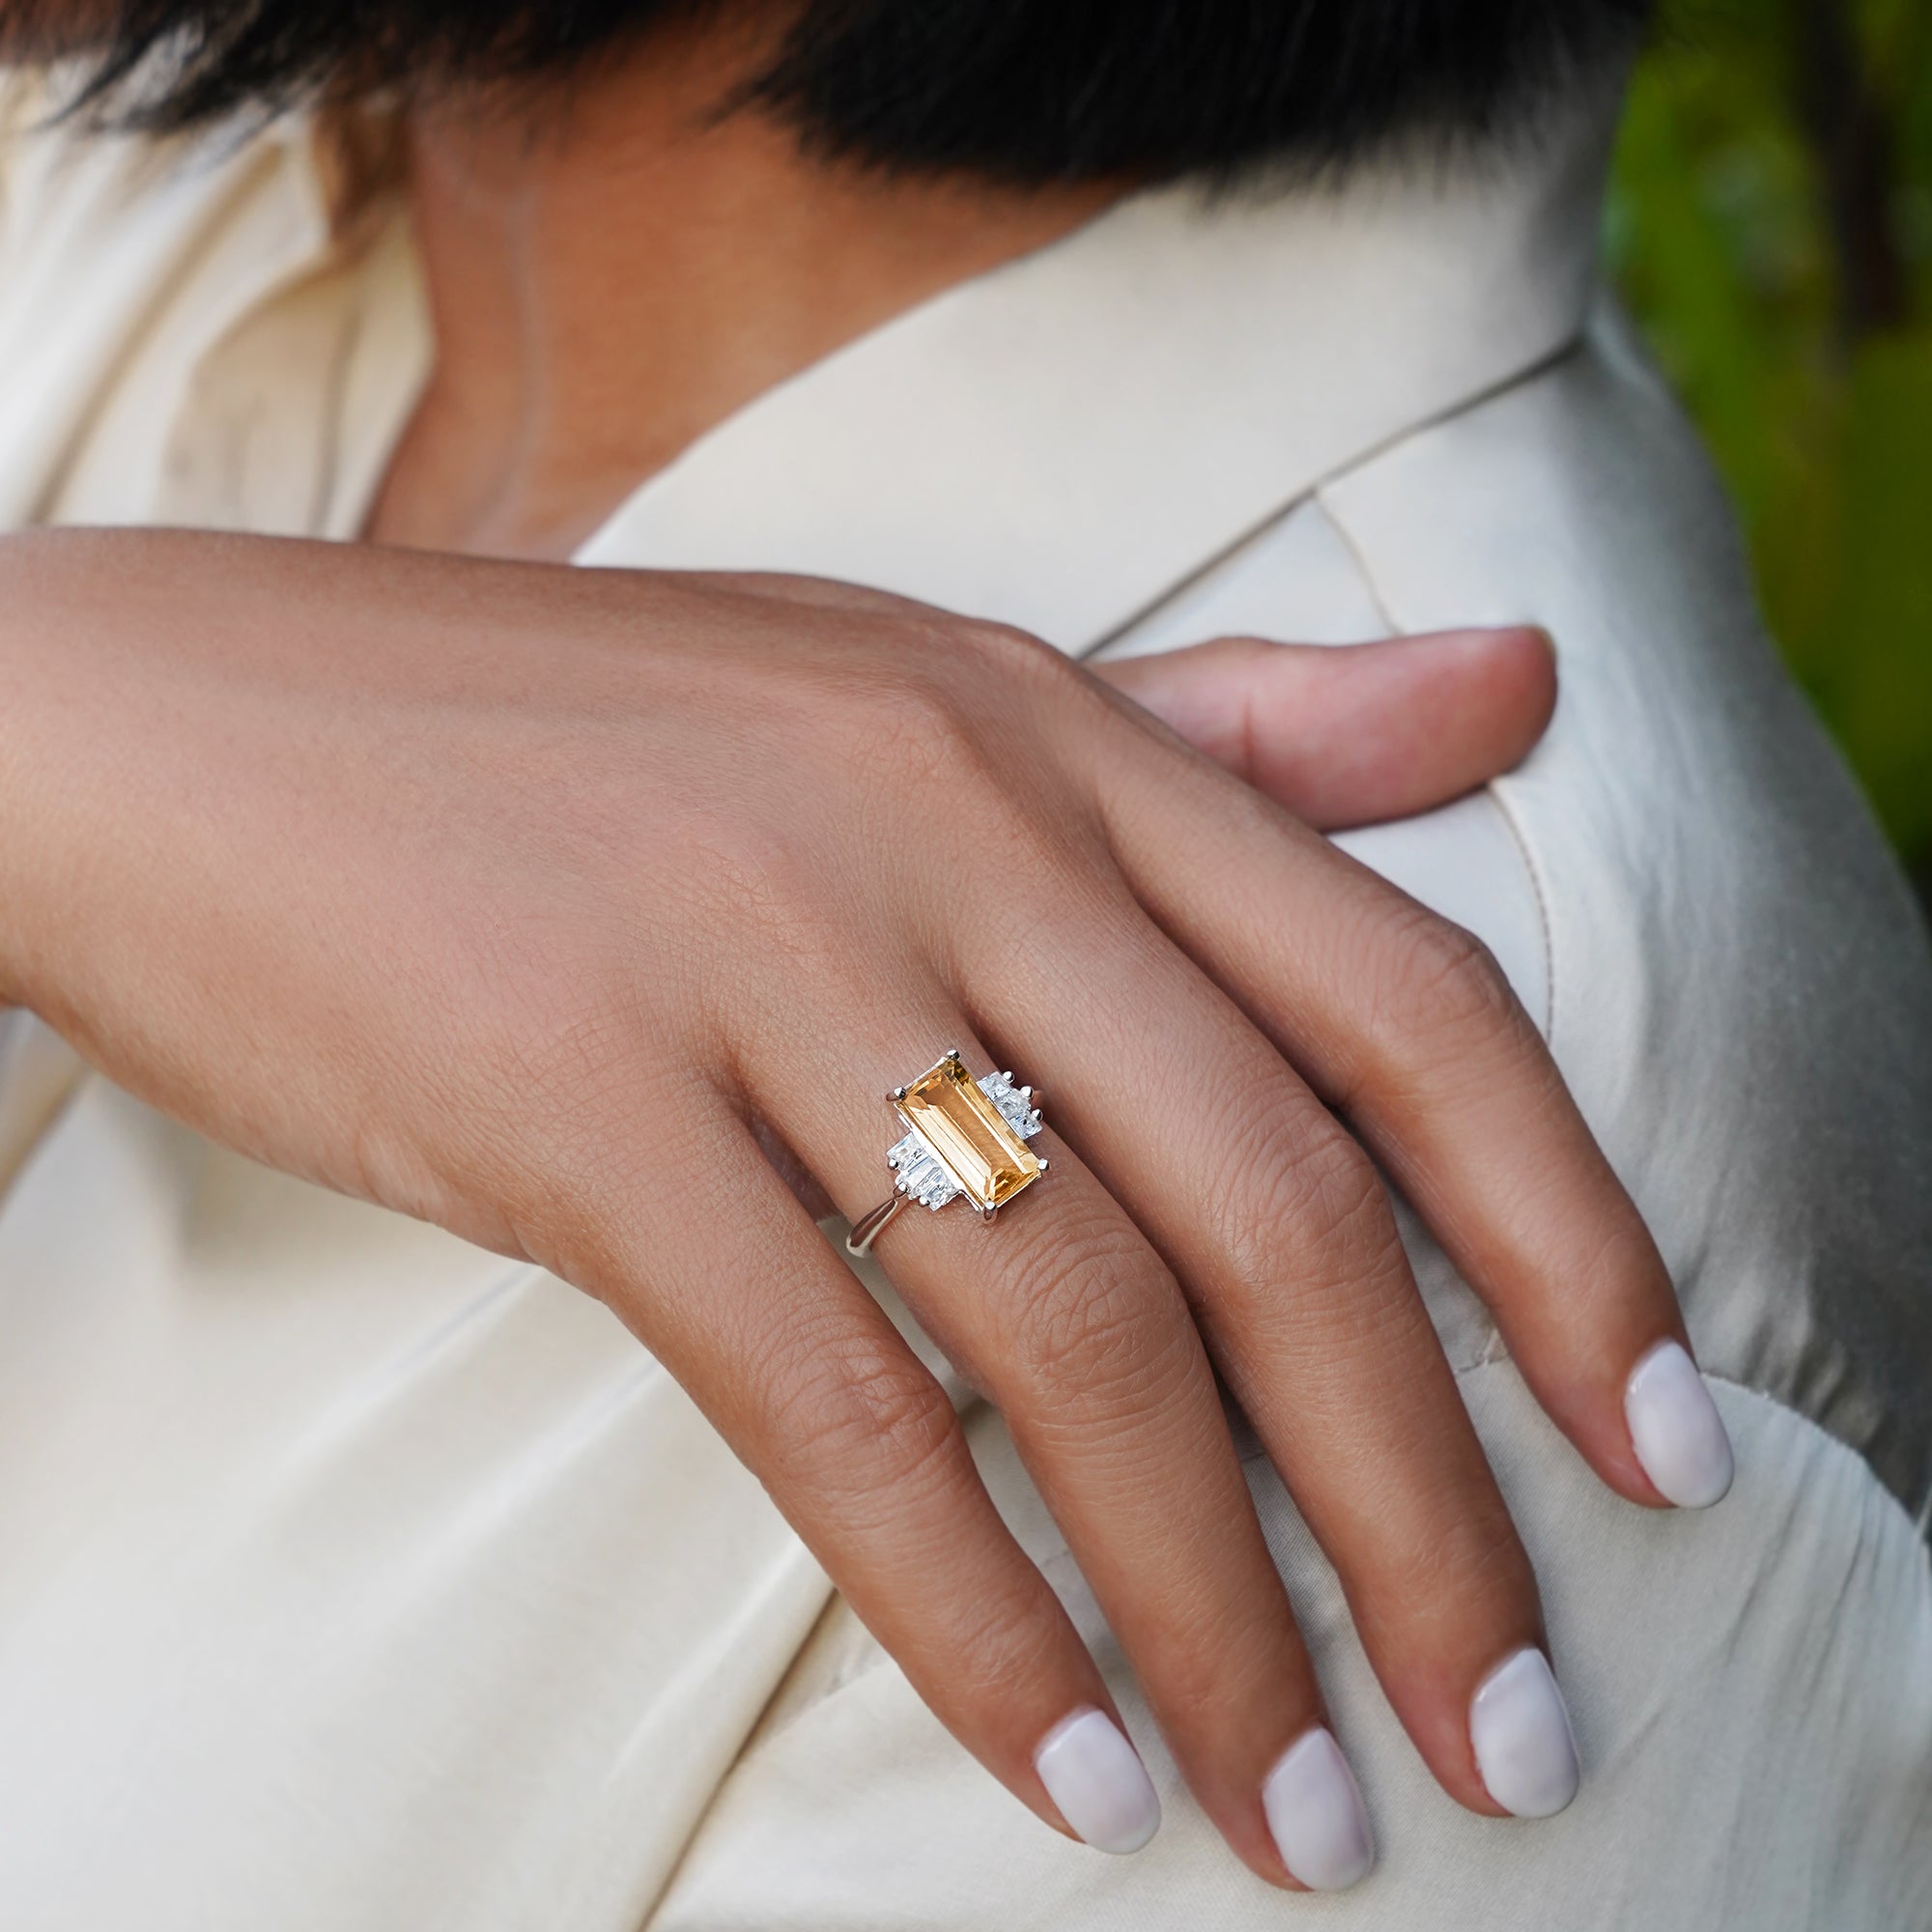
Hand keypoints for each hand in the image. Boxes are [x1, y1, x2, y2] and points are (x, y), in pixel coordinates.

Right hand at [0, 529, 1722, 1889]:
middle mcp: (947, 825)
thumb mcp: (932, 684)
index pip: (1405, 1001)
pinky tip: (1055, 1759)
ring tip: (1302, 1802)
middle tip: (1514, 1729)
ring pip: (1072, 1332)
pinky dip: (964, 1607)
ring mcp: (759, 955)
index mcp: (1052, 732)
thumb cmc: (581, 731)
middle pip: (1277, 1209)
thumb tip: (1513, 689)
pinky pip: (828, 1401)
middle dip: (1429, 1502)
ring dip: (1212, 1604)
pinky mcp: (578, 1101)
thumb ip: (1234, 724)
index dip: (1570, 1243)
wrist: (206, 726)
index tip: (1663, 1455)